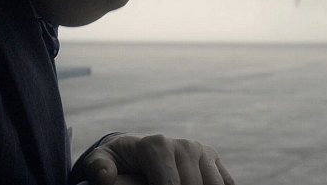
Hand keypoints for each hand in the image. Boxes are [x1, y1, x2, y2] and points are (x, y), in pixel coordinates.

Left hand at [82, 134, 234, 184]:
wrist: (136, 151)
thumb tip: (105, 177)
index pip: (171, 183)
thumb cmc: (118, 160)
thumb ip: (100, 168)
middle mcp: (183, 144)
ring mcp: (201, 151)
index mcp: (156, 144)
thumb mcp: (103, 161)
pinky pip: (226, 183)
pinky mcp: (213, 159)